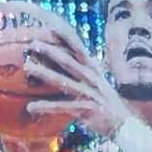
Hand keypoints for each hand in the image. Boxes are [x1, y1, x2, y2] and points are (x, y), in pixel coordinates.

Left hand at [22, 25, 128, 140]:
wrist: (123, 124)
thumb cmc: (105, 103)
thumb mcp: (96, 83)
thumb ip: (81, 73)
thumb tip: (64, 63)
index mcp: (93, 70)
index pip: (79, 49)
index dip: (66, 37)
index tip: (50, 27)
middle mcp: (91, 78)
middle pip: (68, 61)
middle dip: (51, 50)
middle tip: (33, 43)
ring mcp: (89, 93)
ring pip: (63, 80)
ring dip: (44, 72)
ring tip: (27, 67)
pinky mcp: (86, 109)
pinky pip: (62, 107)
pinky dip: (46, 106)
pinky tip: (31, 107)